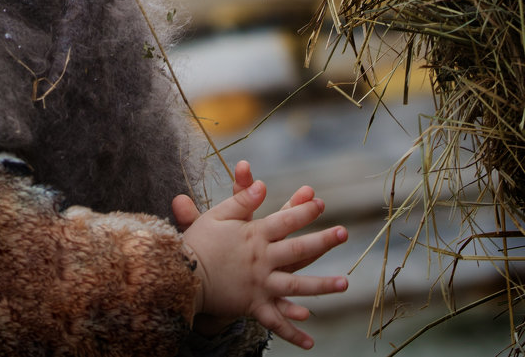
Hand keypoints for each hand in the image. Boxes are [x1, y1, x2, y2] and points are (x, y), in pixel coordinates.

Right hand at [172, 163, 347, 348]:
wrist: (180, 276)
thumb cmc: (198, 243)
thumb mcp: (218, 216)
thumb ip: (242, 200)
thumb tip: (262, 183)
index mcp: (253, 236)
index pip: (284, 220)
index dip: (303, 210)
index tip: (321, 202)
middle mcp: (261, 260)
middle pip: (298, 249)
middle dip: (323, 240)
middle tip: (344, 233)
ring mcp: (260, 285)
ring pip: (296, 286)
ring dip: (322, 285)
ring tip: (344, 283)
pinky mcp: (253, 306)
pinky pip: (276, 322)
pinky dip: (292, 332)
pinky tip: (310, 341)